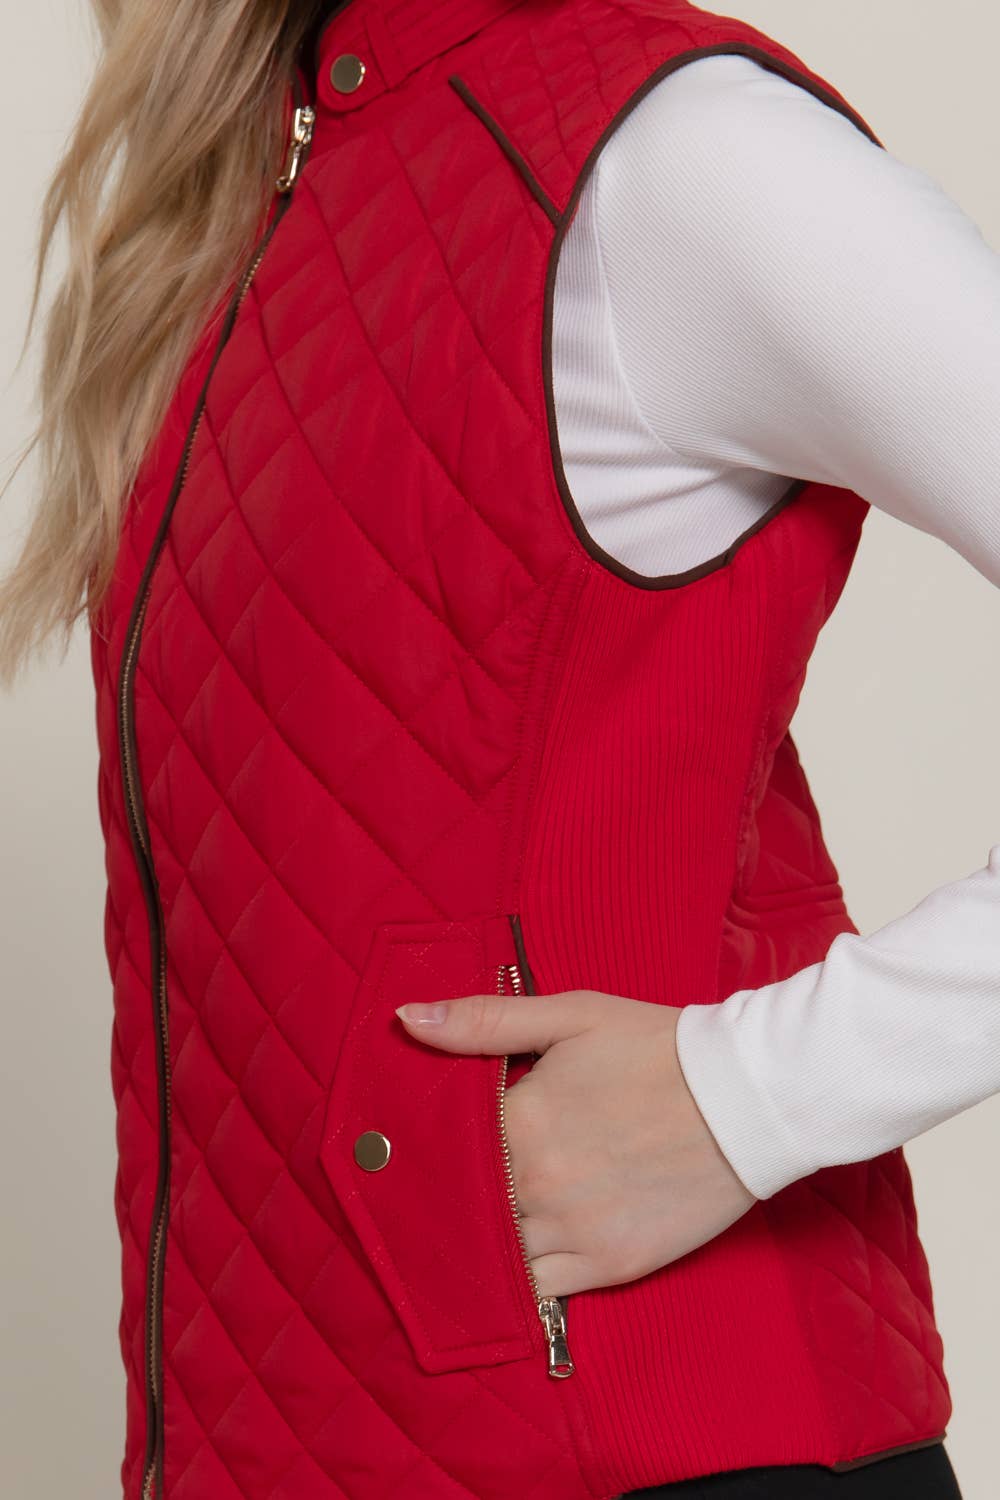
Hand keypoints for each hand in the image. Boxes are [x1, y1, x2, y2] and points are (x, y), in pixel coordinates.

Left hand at [395, 989, 756, 1298]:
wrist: (744, 1097)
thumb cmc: (655, 1047)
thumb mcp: (570, 1016)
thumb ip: (484, 1021)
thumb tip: (406, 1018)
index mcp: (522, 1120)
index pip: (447, 1147)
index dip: (437, 1146)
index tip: (426, 1144)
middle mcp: (539, 1185)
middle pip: (464, 1205)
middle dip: (451, 1196)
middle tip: (441, 1189)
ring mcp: (574, 1232)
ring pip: (497, 1252)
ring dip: (483, 1240)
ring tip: (477, 1223)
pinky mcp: (611, 1266)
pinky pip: (540, 1290)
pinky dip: (521, 1278)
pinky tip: (516, 1258)